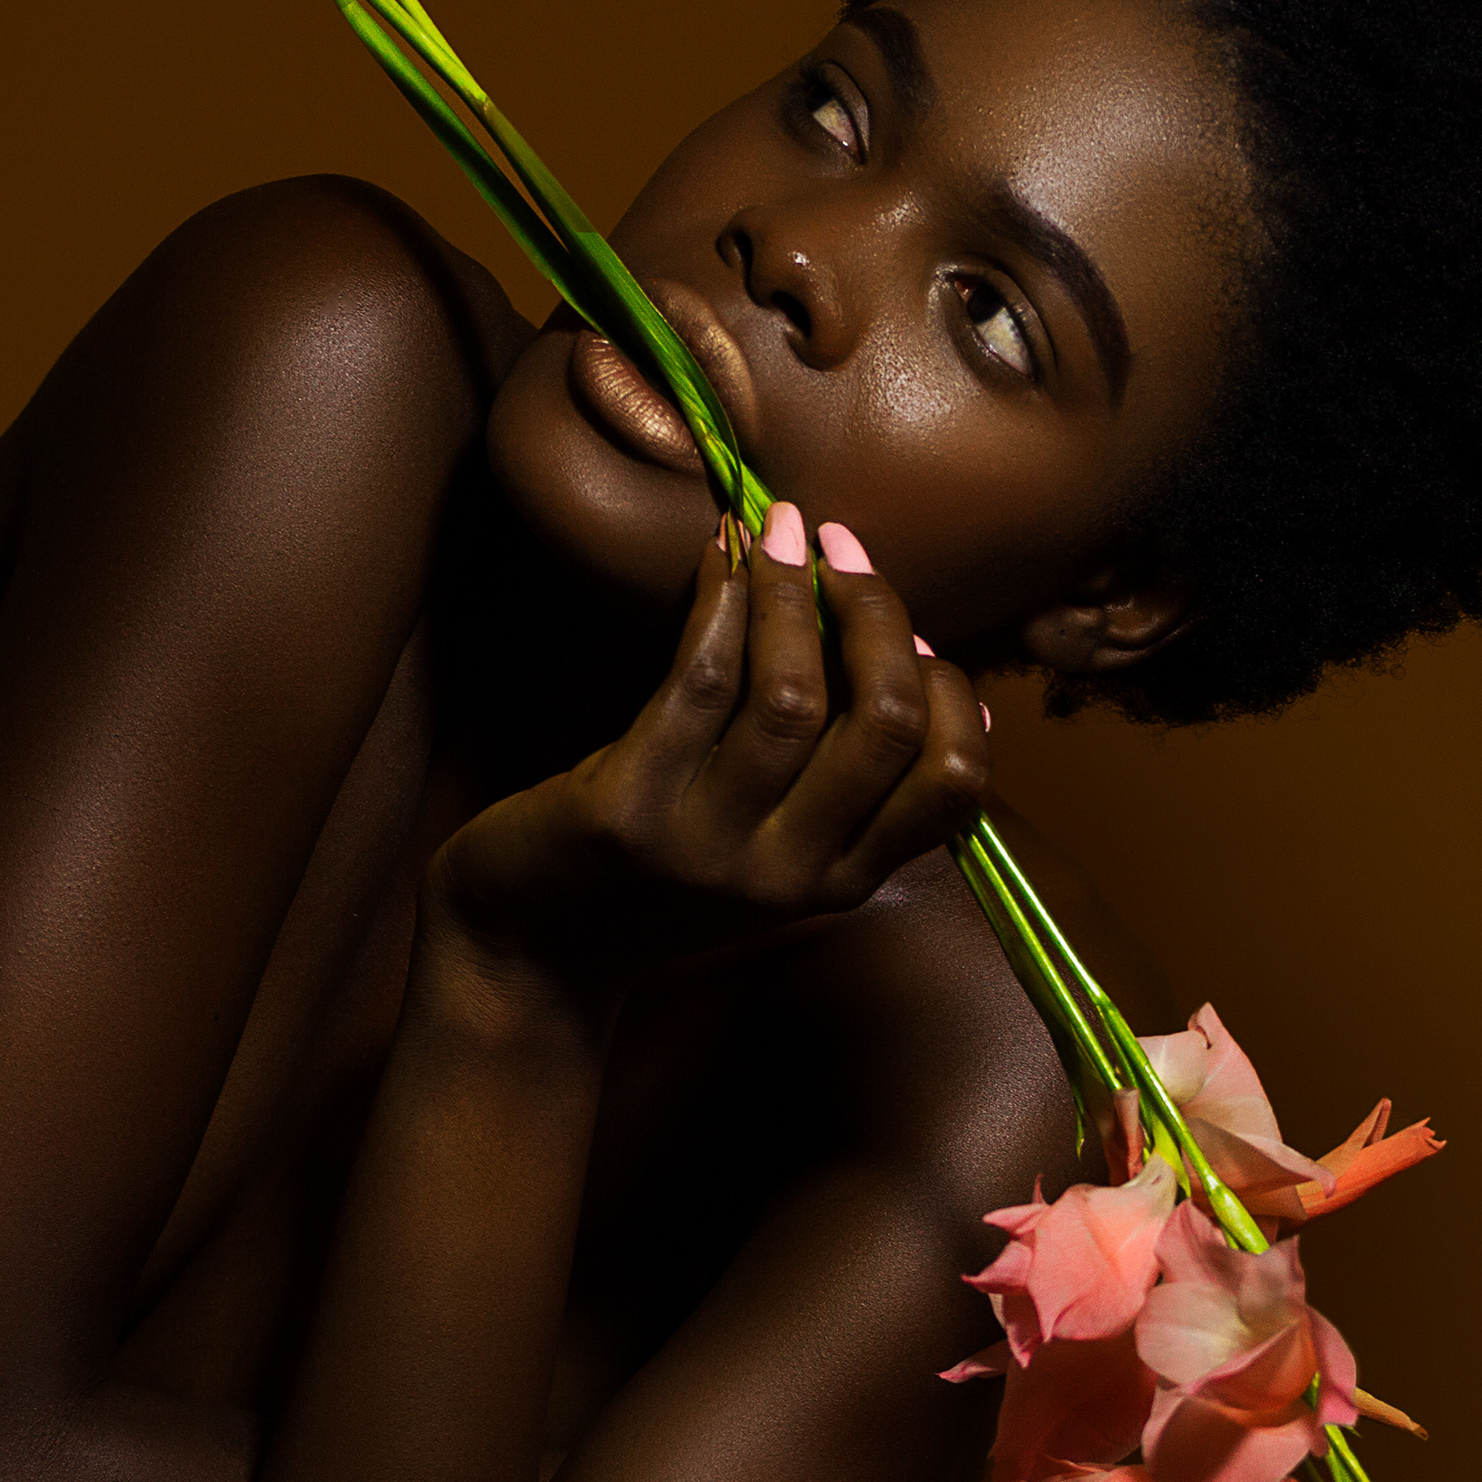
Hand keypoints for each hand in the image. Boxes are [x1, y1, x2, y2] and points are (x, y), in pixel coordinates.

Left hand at [428, 500, 992, 993]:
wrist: (530, 951)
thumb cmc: (661, 878)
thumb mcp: (776, 855)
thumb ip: (847, 786)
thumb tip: (937, 671)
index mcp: (839, 883)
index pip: (951, 785)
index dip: (950, 689)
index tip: (911, 627)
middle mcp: (786, 875)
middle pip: (882, 728)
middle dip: (876, 616)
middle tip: (842, 549)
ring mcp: (706, 848)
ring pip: (790, 698)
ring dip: (792, 594)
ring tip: (781, 531)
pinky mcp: (628, 811)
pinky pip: (697, 684)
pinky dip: (720, 601)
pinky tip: (721, 554)